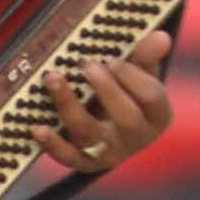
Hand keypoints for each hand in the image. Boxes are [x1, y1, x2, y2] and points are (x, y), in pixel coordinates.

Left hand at [33, 27, 175, 173]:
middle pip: (126, 119)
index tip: (113, 60)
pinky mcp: (85, 162)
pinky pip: (68, 157)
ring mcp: (110, 152)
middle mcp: (136, 138)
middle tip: (88, 66)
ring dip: (69, 107)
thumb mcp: (141, 73)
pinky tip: (38, 128)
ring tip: (53, 79)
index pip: (151, 97)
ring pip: (90, 135)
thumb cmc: (128, 93)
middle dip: (107, 90)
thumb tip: (161, 37)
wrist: (114, 128)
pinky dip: (52, 144)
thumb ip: (147, 56)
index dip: (132, 77)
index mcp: (157, 115)